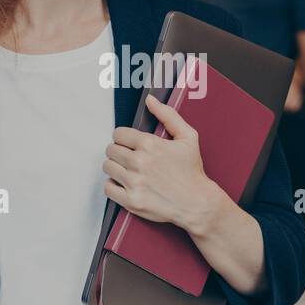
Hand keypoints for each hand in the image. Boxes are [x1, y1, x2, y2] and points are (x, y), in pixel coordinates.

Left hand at [103, 93, 227, 231]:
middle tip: (131, 158)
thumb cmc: (192, 171)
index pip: (118, 134)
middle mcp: (139, 162)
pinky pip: (108, 187)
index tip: (131, 144)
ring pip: (107, 167)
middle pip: (110, 150)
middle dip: (119, 152)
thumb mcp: (188, 137)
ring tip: (128, 171)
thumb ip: (168, 115)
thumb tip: (150, 100)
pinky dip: (114, 185)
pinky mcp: (131, 201)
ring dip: (116, 167)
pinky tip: (125, 184)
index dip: (124, 138)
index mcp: (150, 144)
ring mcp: (134, 182)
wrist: (197, 203)